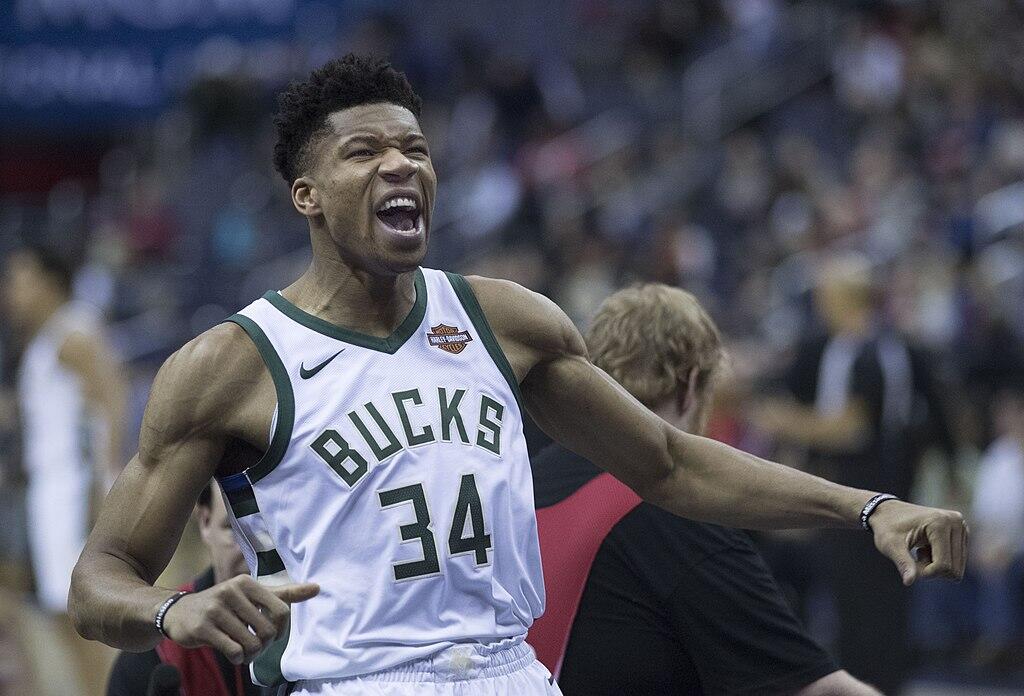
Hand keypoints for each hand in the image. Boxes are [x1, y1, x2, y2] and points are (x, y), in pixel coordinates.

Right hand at [161, 574, 318, 663]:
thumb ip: (284, 593)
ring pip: (250, 642)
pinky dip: (237, 658)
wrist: (178, 612)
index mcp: (247, 583)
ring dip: (251, 654)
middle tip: (256, 645)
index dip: (281, 629)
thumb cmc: (223, 604)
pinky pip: (234, 651)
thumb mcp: (251, 595)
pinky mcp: (203, 628)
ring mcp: (216, 609)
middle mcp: (231, 591)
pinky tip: (233, 655)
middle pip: (267, 629)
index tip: (273, 634)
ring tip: (244, 651)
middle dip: (265, 644)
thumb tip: (317, 588)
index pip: (282, 610)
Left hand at [868, 500, 967, 585]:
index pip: (943, 565)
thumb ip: (903, 563)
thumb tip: (908, 582)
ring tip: (920, 551)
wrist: (888, 512)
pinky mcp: (963, 533)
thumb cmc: (887, 527)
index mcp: (940, 522)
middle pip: (954, 570)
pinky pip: (957, 563)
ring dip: (936, 566)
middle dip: (932, 570)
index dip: (925, 572)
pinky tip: (927, 548)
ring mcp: (962, 527)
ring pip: (957, 569)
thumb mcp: (890, 545)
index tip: (909, 564)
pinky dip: (941, 562)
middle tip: (915, 557)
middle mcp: (956, 522)